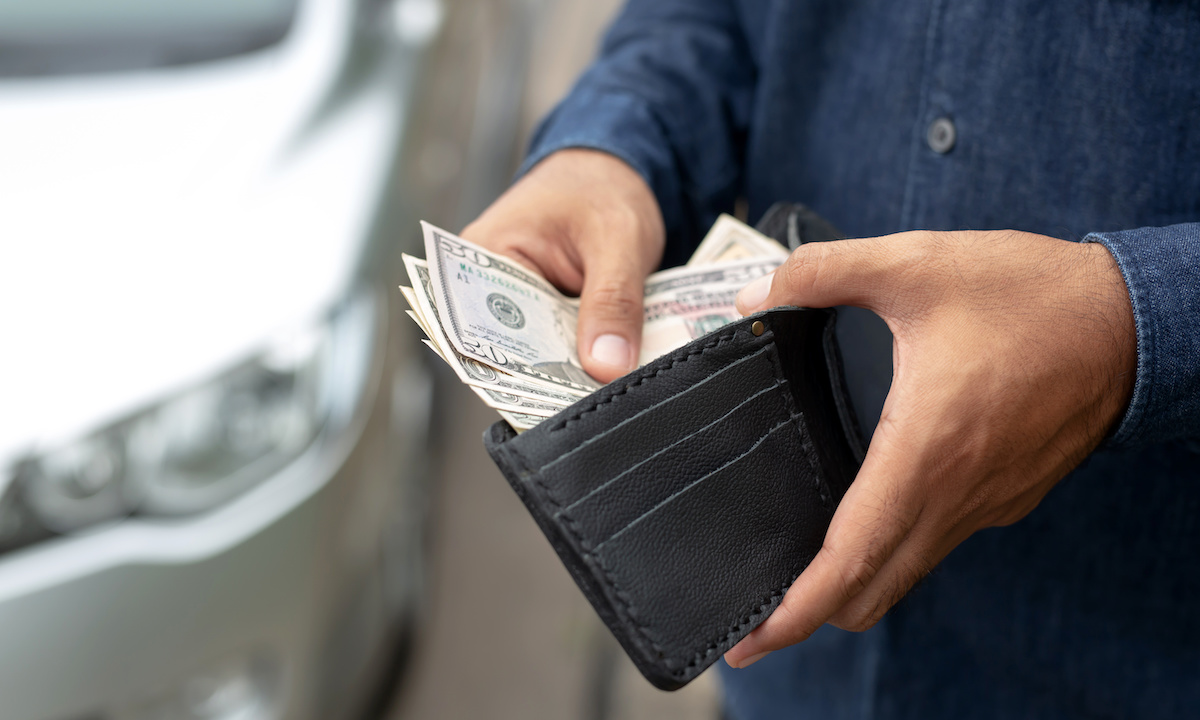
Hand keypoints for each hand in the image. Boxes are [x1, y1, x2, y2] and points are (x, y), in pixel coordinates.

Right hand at [460, 149, 664, 381]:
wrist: (619, 170)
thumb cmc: (602, 187)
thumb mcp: (618, 238)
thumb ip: (613, 301)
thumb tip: (608, 366)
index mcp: (480, 256)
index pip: (480, 329)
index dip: (517, 369)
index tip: (555, 398)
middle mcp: (487, 287)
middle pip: (511, 352)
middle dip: (554, 379)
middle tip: (594, 398)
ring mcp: (519, 307)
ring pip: (542, 358)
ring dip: (575, 371)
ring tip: (608, 387)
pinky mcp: (549, 320)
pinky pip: (564, 350)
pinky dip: (590, 358)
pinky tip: (615, 369)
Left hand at [724, 230, 1135, 667]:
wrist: (1133, 320)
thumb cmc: (1032, 295)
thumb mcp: (916, 263)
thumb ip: (823, 273)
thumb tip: (755, 299)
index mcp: (927, 450)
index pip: (854, 557)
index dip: (800, 608)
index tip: (756, 639)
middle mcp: (957, 494)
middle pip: (875, 588)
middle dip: (814, 613)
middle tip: (759, 617)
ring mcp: (987, 503)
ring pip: (908, 571)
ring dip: (856, 584)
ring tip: (804, 573)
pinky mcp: (1006, 495)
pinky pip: (939, 541)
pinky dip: (896, 552)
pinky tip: (868, 518)